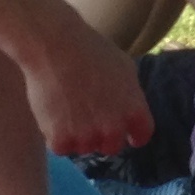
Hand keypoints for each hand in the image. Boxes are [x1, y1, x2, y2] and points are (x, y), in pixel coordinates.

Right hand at [19, 6, 154, 157]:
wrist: (55, 47)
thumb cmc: (89, 49)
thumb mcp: (124, 67)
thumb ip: (131, 93)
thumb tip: (129, 105)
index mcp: (134, 111)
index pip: (141, 136)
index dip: (132, 135)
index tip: (125, 134)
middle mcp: (114, 129)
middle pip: (111, 147)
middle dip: (101, 137)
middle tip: (87, 119)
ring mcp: (88, 137)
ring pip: (84, 148)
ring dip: (77, 136)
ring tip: (66, 110)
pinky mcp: (62, 140)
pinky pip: (61, 148)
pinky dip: (56, 136)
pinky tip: (52, 116)